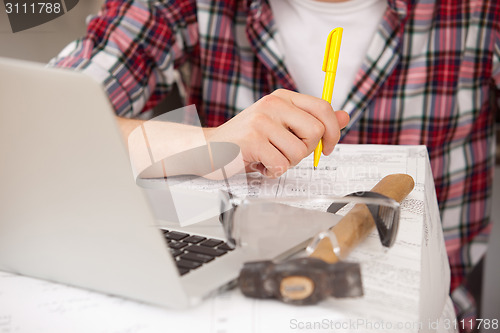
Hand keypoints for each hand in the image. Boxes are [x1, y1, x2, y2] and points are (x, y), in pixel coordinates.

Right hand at [205, 89, 349, 177]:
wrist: (207, 149)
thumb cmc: (244, 140)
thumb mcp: (280, 125)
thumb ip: (311, 121)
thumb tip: (344, 116)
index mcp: (282, 97)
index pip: (323, 108)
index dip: (333, 131)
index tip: (327, 147)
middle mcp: (273, 104)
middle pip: (316, 131)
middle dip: (306, 150)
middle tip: (286, 152)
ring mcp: (262, 121)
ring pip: (299, 152)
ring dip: (286, 163)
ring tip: (267, 157)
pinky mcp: (253, 140)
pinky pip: (281, 165)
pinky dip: (272, 171)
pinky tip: (258, 164)